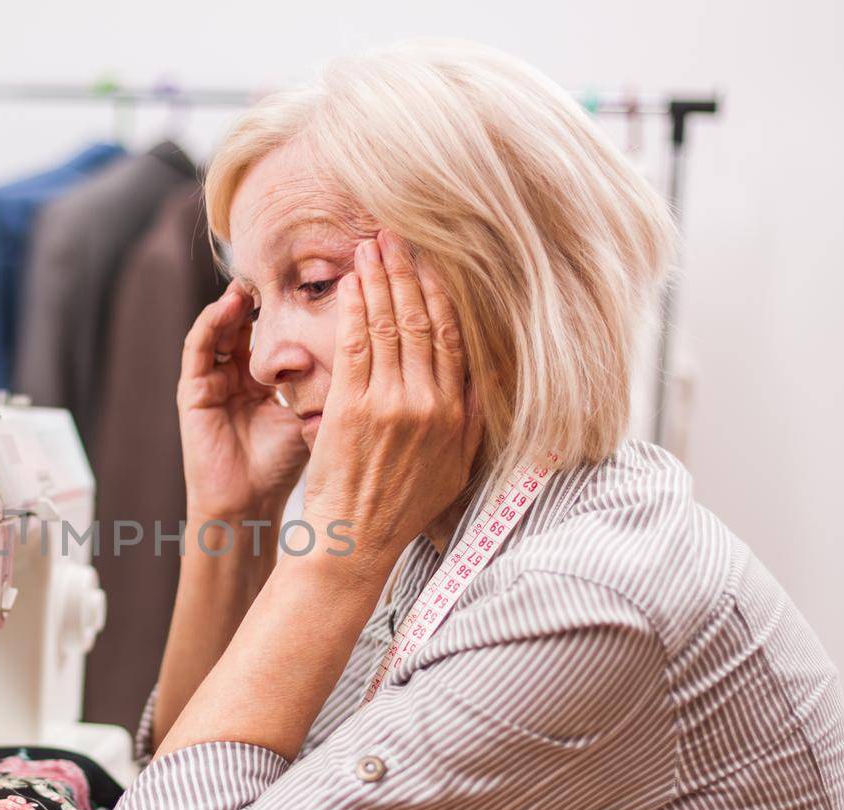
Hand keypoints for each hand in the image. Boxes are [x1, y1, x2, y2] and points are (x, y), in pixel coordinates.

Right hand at [177, 281, 308, 520]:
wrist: (246, 505)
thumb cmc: (280, 466)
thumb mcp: (310, 415)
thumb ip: (327, 384)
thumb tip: (368, 352)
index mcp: (265, 379)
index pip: (279, 330)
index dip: (294, 306)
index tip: (316, 281)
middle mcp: (237, 373)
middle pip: (249, 322)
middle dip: (266, 295)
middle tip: (290, 268)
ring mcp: (212, 379)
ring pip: (223, 327)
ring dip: (237, 301)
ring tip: (258, 279)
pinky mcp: (191, 388)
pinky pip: (198, 346)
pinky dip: (212, 322)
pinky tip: (230, 305)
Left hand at [302, 232, 481, 565]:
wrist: (357, 540)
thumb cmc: (402, 507)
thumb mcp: (457, 465)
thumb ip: (475, 417)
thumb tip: (494, 372)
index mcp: (457, 413)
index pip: (454, 337)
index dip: (442, 293)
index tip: (433, 260)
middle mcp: (428, 403)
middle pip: (421, 321)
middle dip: (407, 272)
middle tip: (395, 234)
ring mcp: (389, 404)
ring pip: (386, 325)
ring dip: (377, 279)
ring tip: (369, 246)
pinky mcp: (351, 409)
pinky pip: (354, 346)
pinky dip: (352, 310)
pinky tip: (349, 283)